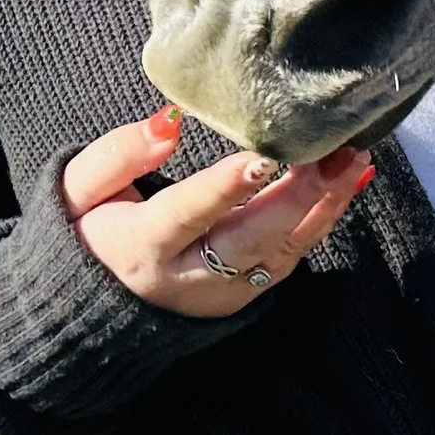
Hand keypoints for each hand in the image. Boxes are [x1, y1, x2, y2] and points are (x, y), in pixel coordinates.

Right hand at [63, 105, 373, 319]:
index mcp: (140, 246)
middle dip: (300, 199)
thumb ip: (119, 154)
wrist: (89, 311)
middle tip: (339, 155)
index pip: (187, 214)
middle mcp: (187, 277)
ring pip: (280, 252)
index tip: (263, 158)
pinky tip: (348, 185)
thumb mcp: (78, 188)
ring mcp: (221, 292)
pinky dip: (321, 222)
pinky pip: (288, 258)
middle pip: (251, 240)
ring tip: (356, 161)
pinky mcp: (244, 296)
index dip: (225, 188)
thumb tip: (169, 124)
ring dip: (323, 208)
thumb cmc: (86, 230)